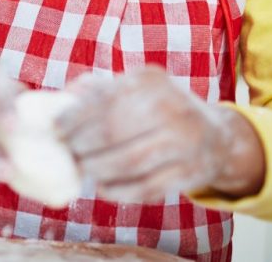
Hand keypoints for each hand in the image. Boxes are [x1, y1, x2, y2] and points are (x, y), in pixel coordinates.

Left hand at [55, 67, 265, 201]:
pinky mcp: (192, 172)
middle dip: (82, 146)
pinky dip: (119, 191)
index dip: (74, 118)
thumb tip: (65, 95)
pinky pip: (147, 187)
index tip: (55, 130)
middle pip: (113, 131)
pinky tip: (104, 187)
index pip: (103, 100)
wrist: (216, 136)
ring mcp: (185, 141)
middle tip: (67, 154)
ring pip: (129, 161)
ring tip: (82, 170)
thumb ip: (100, 89)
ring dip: (98, 169)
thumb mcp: (136, 88)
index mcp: (151, 81)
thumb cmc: (160, 109)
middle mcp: (171, 106)